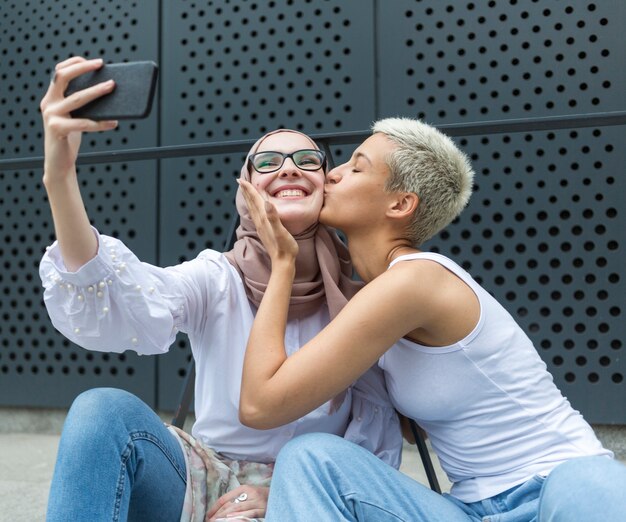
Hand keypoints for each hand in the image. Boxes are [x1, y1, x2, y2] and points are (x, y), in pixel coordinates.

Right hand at [40, 56, 117, 181]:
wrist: (59, 162)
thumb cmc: (69, 138)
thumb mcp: (74, 117)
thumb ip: (82, 105)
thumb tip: (108, 93)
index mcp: (51, 97)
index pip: (59, 72)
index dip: (74, 63)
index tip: (93, 62)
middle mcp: (48, 103)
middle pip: (63, 76)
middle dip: (82, 68)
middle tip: (101, 65)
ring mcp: (51, 115)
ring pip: (77, 98)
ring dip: (96, 91)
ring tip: (111, 86)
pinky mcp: (57, 129)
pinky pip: (83, 123)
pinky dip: (100, 123)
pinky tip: (113, 123)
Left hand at [206, 485, 268, 520]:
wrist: (279, 495)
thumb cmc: (262, 496)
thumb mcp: (250, 494)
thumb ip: (238, 498)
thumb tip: (223, 509)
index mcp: (244, 488)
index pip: (225, 498)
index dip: (215, 507)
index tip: (208, 515)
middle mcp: (250, 493)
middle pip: (230, 505)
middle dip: (219, 514)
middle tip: (210, 520)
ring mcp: (257, 501)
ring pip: (238, 509)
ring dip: (226, 517)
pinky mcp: (262, 509)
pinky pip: (249, 514)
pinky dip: (239, 517)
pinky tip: (231, 520)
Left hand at [238, 179, 298, 264]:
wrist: (283, 262)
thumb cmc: (285, 247)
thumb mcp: (281, 231)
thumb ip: (274, 217)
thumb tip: (266, 202)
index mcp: (264, 219)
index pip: (255, 200)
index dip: (249, 189)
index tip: (241, 179)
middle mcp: (260, 222)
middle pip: (251, 203)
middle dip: (246, 191)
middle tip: (240, 181)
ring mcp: (261, 227)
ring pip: (252, 209)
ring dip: (248, 199)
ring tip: (245, 191)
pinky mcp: (264, 232)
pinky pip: (256, 215)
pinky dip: (253, 208)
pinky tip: (255, 209)